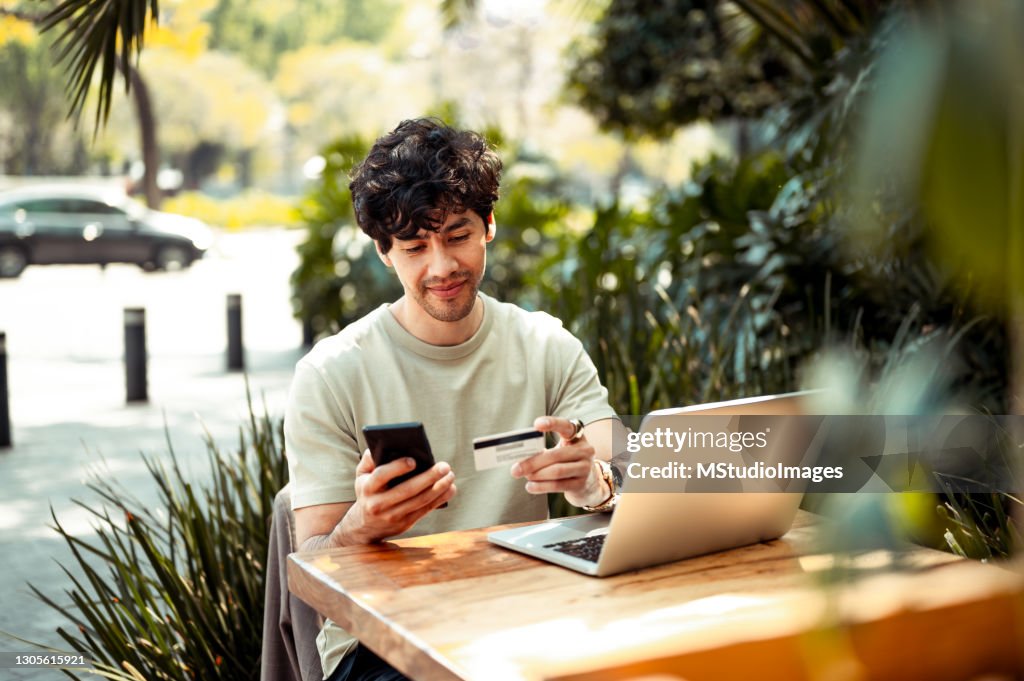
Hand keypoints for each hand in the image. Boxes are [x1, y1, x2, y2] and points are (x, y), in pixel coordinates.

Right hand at [338, 449, 455, 543]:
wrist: (364, 526)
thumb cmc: (367, 492)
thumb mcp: (361, 476)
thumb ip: (368, 460)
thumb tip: (380, 446)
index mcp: (367, 488)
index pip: (381, 476)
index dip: (397, 468)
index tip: (414, 460)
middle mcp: (378, 504)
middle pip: (407, 490)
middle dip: (428, 478)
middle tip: (444, 466)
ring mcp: (392, 516)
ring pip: (419, 501)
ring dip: (439, 488)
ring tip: (450, 476)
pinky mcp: (405, 524)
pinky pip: (425, 510)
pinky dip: (440, 499)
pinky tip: (450, 488)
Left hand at [510, 416, 608, 507]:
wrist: (589, 483)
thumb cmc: (567, 462)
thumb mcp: (561, 450)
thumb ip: (544, 450)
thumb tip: (520, 457)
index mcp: (577, 436)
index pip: (566, 426)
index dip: (552, 423)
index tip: (536, 424)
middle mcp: (585, 450)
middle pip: (556, 455)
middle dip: (533, 462)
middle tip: (516, 469)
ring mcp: (585, 468)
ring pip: (557, 471)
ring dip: (537, 475)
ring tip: (525, 476)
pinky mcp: (581, 484)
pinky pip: (558, 485)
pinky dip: (541, 486)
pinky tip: (530, 487)